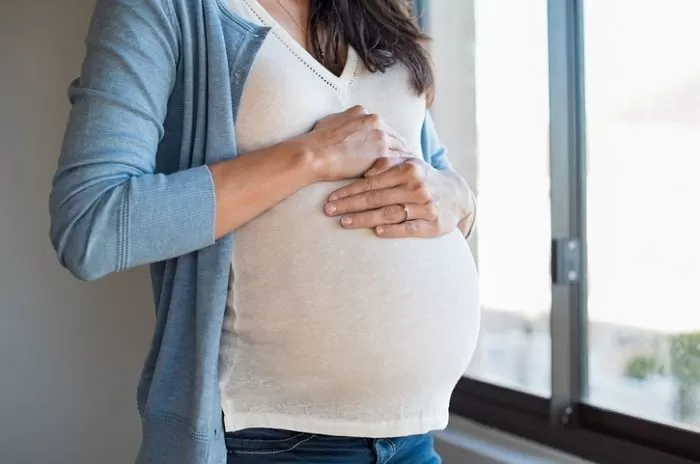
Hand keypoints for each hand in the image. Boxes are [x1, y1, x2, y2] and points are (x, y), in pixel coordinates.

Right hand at [299, 105, 410, 181]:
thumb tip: (344, 125)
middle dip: (402, 149)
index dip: (390, 140)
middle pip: (396, 137)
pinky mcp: (381, 154)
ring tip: (415, 171)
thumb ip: (344, 122)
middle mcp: (376, 122)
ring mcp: (380, 137)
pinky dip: (404, 169)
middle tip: (412, 160)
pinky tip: (409, 177)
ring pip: (401, 149)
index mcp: (364, 114)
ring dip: (408, 160)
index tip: (395, 148)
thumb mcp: (330, 122)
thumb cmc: (316, 141)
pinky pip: (399, 161)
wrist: (313, 153)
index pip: (384, 128)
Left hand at [324, 157, 471, 237]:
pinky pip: (409, 228)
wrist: (456, 196)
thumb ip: (388, 163)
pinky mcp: (433, 225)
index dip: (350, 190)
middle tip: (329, 210)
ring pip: (389, 213)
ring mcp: (426, 207)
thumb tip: (366, 169)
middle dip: (350, 204)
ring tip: (344, 222)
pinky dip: (392, 230)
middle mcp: (417, 187)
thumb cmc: (423, 179)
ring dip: (364, 219)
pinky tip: (376, 232)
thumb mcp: (409, 165)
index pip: (373, 181)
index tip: (331, 197)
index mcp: (409, 169)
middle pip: (377, 198)